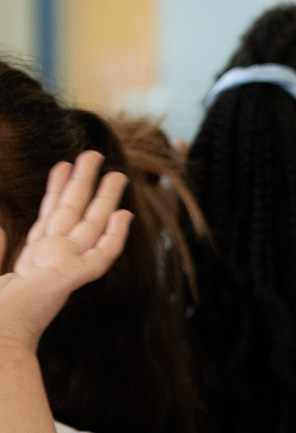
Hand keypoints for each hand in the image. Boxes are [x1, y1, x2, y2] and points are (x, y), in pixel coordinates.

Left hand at [0, 152, 131, 350]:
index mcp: (34, 257)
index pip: (48, 215)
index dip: (54, 189)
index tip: (60, 165)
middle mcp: (53, 258)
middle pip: (74, 212)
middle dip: (84, 182)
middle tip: (93, 154)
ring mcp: (67, 268)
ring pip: (91, 226)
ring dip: (105, 199)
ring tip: (117, 174)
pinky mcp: (75, 278)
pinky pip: (101, 254)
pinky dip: (114, 236)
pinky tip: (124, 216)